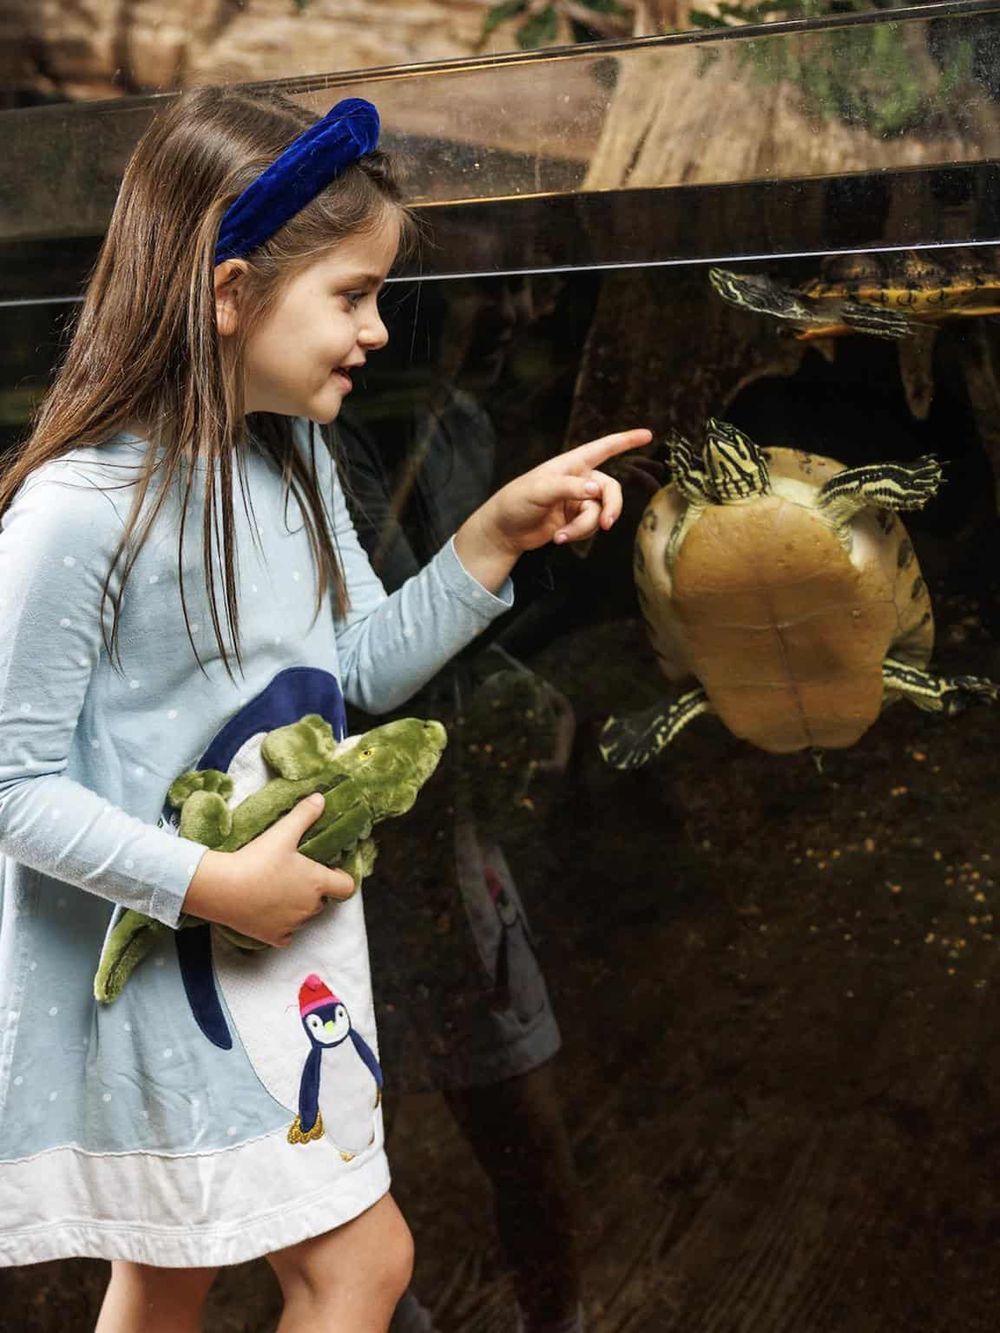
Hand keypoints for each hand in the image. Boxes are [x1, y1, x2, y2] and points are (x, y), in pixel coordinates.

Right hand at [182, 794, 355, 946]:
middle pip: (322, 900)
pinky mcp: (274, 937)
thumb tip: (321, 798)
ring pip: (303, 916)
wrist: (222, 889)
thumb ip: (304, 815)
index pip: (347, 886)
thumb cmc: (256, 859)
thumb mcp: (283, 832)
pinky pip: (286, 934)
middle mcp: (310, 907)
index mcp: (317, 883)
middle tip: (294, 874)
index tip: (329, 869)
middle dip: (314, 890)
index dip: (341, 877)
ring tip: (277, 889)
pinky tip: (269, 911)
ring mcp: (293, 925)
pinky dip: (281, 925)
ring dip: (297, 906)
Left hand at [454, 428, 651, 589]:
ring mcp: (578, 502)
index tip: (647, 434)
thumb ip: (569, 488)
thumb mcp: (539, 490)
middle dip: (611, 508)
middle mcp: (578, 481)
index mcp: (570, 464)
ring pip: (599, 514)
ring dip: (584, 528)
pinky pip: (590, 528)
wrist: (503, 531)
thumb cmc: (515, 501)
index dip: (625, 441)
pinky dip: (578, 535)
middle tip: (606, 524)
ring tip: (562, 536)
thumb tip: (596, 491)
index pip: (602, 448)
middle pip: (610, 490)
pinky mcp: (575, 521)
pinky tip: (559, 538)